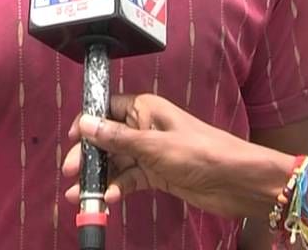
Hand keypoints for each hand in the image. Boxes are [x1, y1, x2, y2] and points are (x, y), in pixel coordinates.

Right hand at [61, 93, 263, 218]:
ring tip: (80, 196)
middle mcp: (146, 127)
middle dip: (87, 156)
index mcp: (146, 108)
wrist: (236, 180)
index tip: (71, 139)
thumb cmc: (199, 153)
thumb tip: (85, 125)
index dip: (88, 122)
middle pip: (106, 139)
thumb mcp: (154, 145)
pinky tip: (108, 199)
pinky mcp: (158, 174)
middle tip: (71, 174)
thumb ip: (117, 138)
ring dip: (98, 178)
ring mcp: (152, 152)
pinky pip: (130, 179)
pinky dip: (117, 188)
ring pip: (116, 162)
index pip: (108, 108)